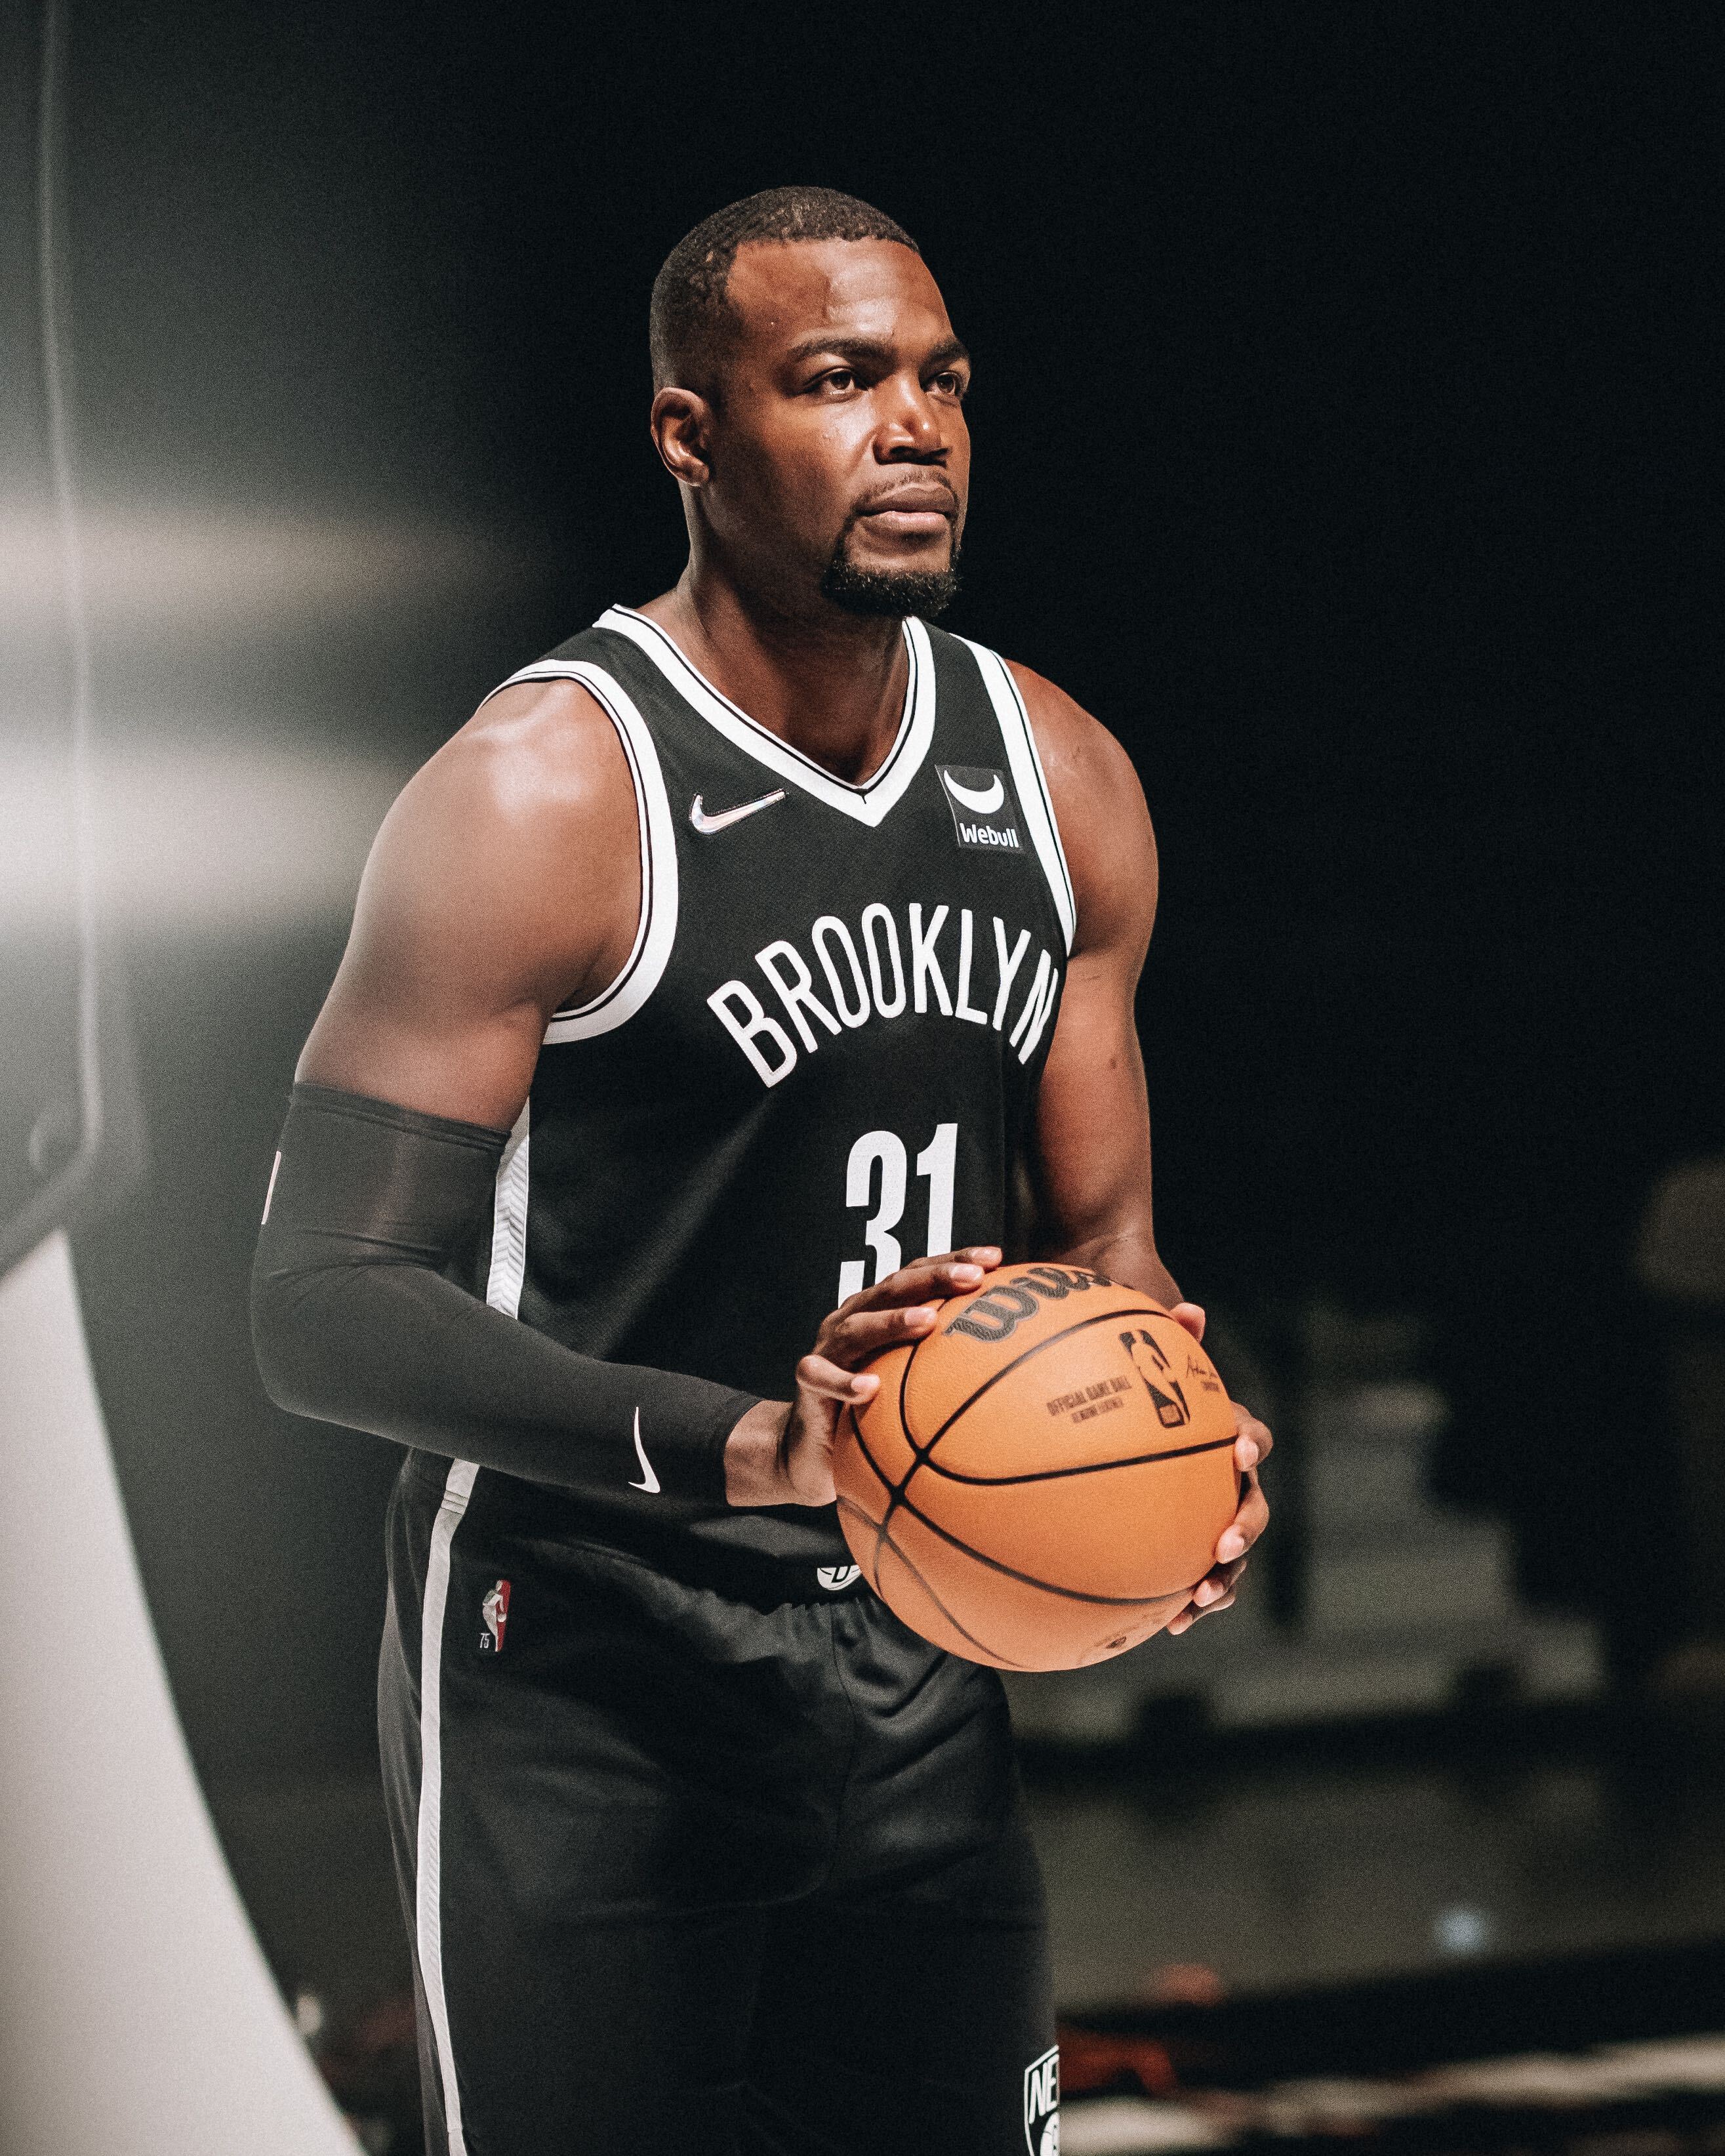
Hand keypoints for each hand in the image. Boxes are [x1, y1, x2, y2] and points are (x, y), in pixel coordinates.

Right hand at [724, 1247, 1004, 1506]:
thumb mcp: (915, 1386)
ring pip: (858, 1326)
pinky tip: (870, 1389)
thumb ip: (951, 1368)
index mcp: (881, 1311)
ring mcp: (828, 1348)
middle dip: (933, 1277)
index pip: (919, 1274)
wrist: (813, 1450)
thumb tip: (1022, 1367)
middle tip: (972, 1277)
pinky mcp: (809, 1381)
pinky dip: (845, 1382)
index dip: (954, 1259)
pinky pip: (822, 1377)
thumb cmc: (874, 1413)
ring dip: (892, 1322)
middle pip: (893, 1287)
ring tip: (928, 1321)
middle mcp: (853, 1319)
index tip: (996, 1258)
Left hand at [1160, 1301, 1272, 1635]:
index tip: (1239, 1453)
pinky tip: (1167, 1625)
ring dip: (1224, 1579)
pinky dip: (1189, 1599)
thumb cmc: (1142, 1375)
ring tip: (1199, 1602)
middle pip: (1252, 1505)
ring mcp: (1210, 1512)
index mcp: (1226, 1433)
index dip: (1251, 1445)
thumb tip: (1190, 1309)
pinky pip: (1198, 1574)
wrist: (1134, 1405)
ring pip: (1232, 1551)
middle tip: (1221, 1547)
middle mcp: (1227, 1476)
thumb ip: (1167, 1332)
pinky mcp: (1189, 1541)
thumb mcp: (1149, 1351)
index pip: (1253, 1437)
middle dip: (1243, 1529)